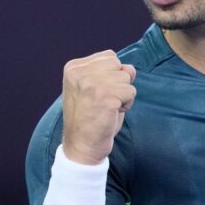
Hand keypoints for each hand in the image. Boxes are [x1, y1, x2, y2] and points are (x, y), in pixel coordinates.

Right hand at [61, 50, 136, 164]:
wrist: (81, 147)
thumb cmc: (90, 118)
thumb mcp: (97, 88)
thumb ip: (112, 73)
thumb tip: (130, 68)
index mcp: (73, 68)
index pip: (109, 57)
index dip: (111, 77)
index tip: (96, 94)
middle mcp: (80, 72)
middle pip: (119, 66)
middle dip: (118, 85)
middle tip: (103, 102)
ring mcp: (92, 83)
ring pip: (127, 78)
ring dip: (123, 95)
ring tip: (106, 109)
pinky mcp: (105, 96)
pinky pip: (131, 92)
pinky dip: (126, 105)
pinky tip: (111, 114)